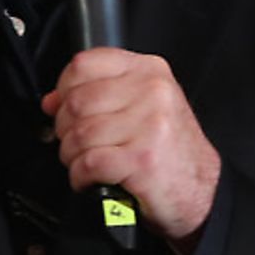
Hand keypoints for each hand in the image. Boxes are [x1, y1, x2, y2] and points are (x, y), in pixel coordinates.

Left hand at [43, 48, 221, 245]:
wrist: (203, 190)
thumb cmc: (171, 150)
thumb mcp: (143, 107)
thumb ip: (100, 95)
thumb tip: (52, 100)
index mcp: (150, 71)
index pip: (84, 64)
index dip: (64, 88)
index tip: (64, 107)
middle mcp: (152, 92)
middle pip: (76, 101)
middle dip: (65, 129)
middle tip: (76, 143)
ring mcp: (149, 124)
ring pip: (79, 134)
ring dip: (71, 156)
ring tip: (86, 163)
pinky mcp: (142, 159)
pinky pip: (88, 163)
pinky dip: (80, 176)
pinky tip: (92, 179)